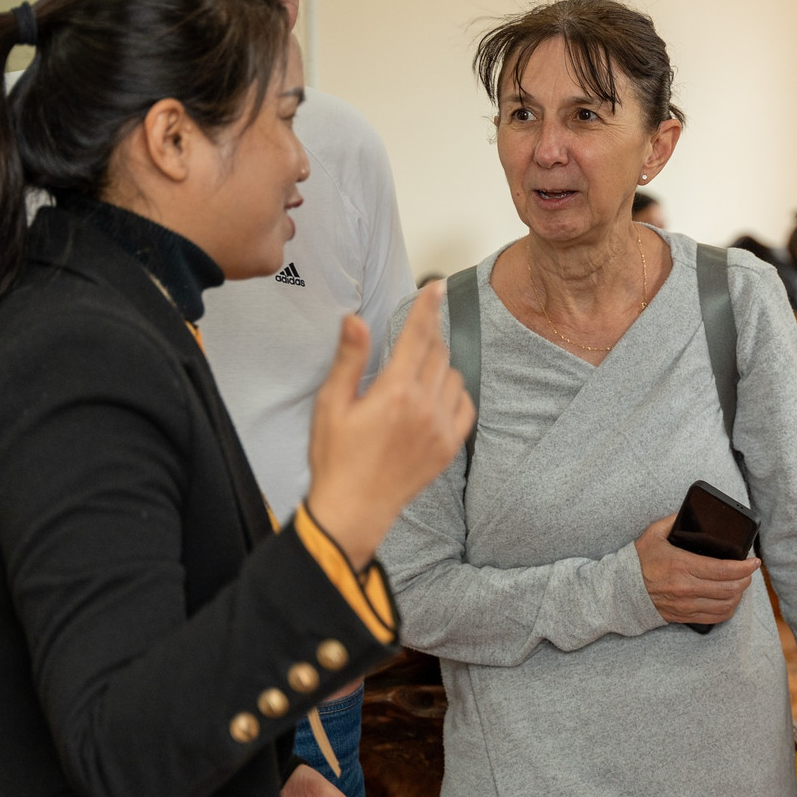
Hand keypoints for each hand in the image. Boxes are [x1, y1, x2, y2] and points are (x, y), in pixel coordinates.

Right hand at [307, 284, 476, 565]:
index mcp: (394, 392)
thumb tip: (355, 319)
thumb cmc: (335, 458)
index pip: (417, 336)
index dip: (426, 307)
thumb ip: (349, 359)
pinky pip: (465, 406)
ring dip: (438, 367)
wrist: (353, 509)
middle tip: (410, 340)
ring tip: (413, 377)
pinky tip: (433, 399)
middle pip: (438, 352)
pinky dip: (453, 395)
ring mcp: (441, 429)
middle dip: (426, 338)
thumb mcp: (331, 404)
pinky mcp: (449, 447)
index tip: (435, 287)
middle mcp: (424, 407)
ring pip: (454, 377)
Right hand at [633, 515, 760, 626]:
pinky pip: (716, 617)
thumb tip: (692, 510)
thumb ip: (675, 520)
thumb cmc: (638, 561)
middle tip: (749, 571)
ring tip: (741, 583)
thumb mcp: (654, 534)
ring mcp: (686, 605)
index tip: (754, 561)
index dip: (744, 567)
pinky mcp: (685, 616)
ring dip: (739, 594)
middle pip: (729, 588)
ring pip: (726, 605)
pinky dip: (728, 609)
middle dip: (746, 579)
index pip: (723, 569)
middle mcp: (686, 588)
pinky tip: (730, 599)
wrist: (619, 591)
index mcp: (682, 565)